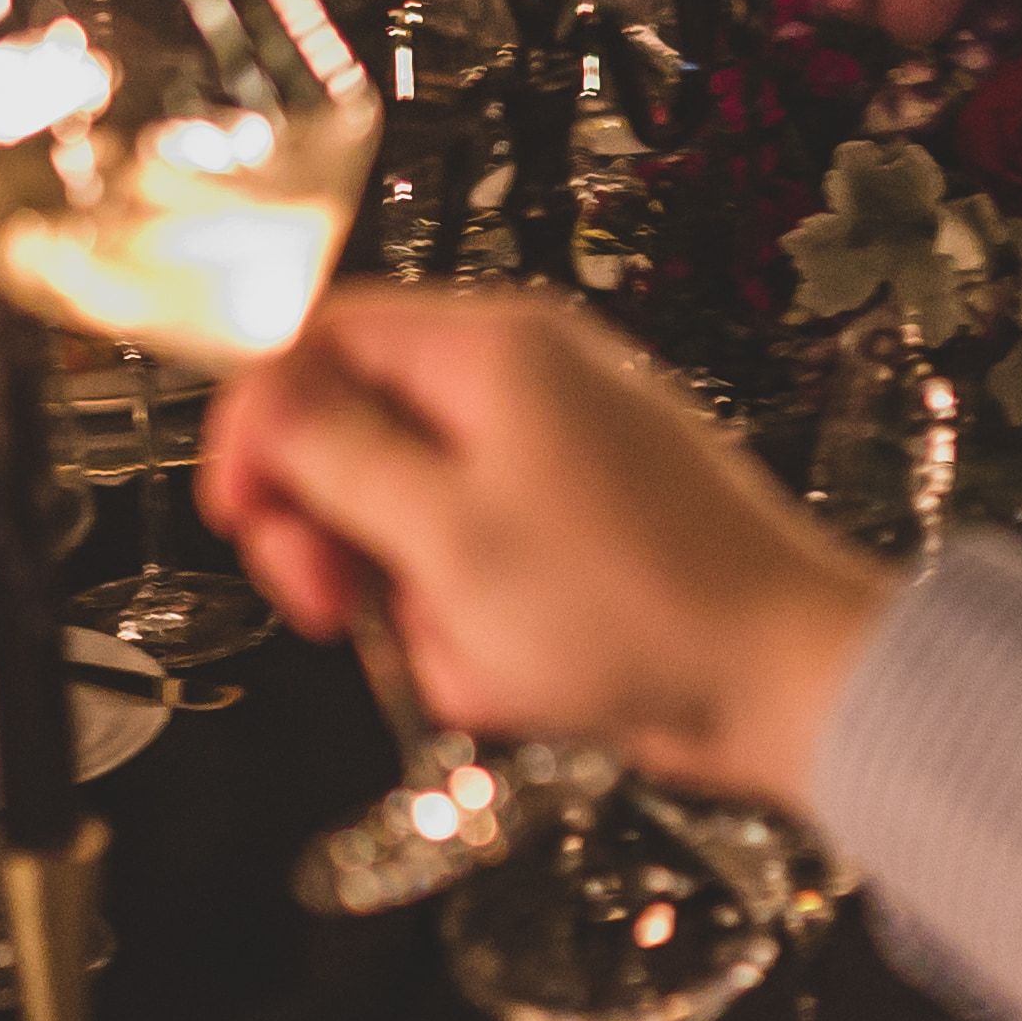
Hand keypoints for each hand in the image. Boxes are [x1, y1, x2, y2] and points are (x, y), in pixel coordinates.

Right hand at [204, 288, 893, 807]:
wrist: (782, 680)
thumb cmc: (635, 604)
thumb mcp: (444, 534)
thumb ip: (337, 456)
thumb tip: (261, 398)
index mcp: (490, 352)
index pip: (321, 340)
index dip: (260, 425)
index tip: (239, 512)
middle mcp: (524, 388)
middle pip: (358, 432)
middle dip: (333, 531)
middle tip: (329, 604)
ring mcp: (554, 463)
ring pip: (412, 521)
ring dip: (415, 601)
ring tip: (467, 651)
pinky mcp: (578, 536)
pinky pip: (479, 573)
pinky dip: (479, 631)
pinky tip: (521, 673)